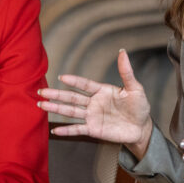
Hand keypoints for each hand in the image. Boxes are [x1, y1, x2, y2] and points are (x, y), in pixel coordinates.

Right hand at [38, 49, 153, 157]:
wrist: (142, 128)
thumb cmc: (140, 107)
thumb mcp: (135, 89)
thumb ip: (126, 72)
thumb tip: (122, 52)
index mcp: (102, 91)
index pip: (85, 84)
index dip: (74, 81)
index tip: (62, 77)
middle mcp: (94, 103)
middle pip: (72, 98)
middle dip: (56, 94)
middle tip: (41, 91)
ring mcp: (92, 116)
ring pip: (70, 112)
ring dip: (56, 109)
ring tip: (41, 105)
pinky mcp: (94, 130)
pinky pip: (78, 130)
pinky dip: (66, 130)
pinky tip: (54, 131)